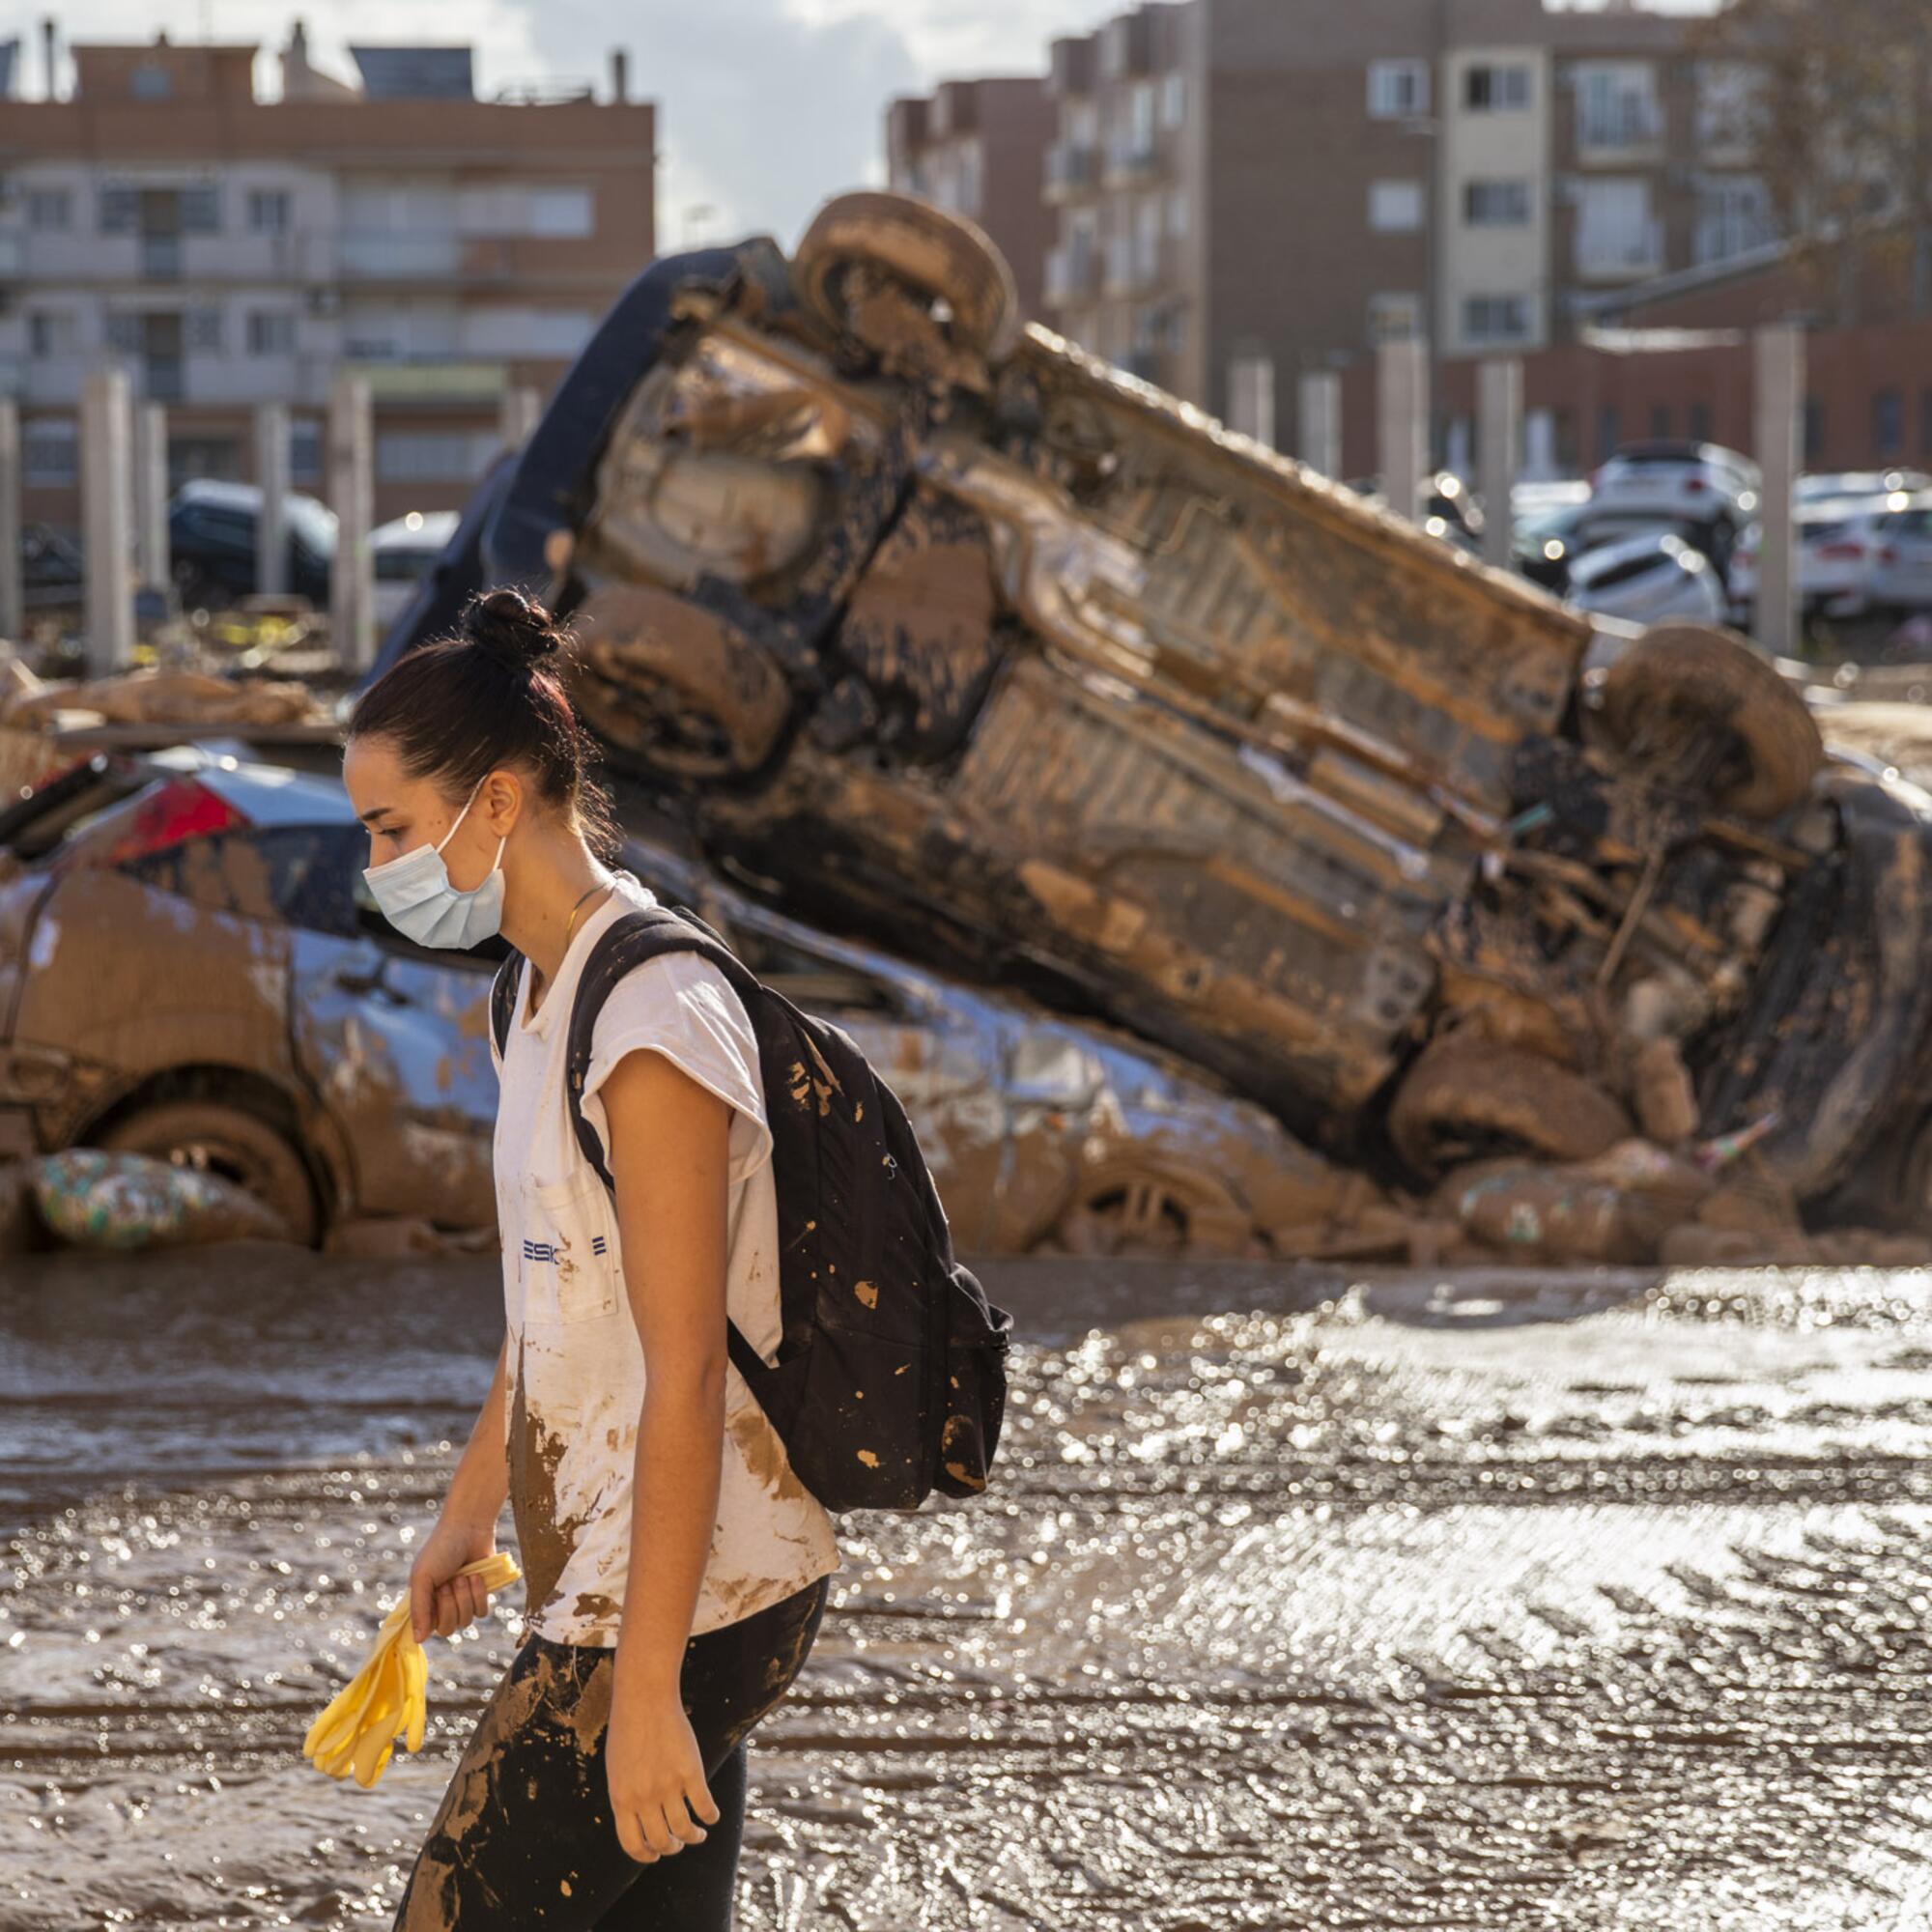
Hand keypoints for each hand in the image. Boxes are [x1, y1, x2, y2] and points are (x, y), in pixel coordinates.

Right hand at [407, 1514, 501, 1643]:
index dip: (434, 1617)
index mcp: (424, 1602)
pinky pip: (482, 1612)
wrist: (469, 1528)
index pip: (428, 1630)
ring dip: (465, 1597)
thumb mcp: (423, 1577)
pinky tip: (476, 1576)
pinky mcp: (480, 1595)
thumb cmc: (441, 1549)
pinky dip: (479, 1594)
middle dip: (451, 1605)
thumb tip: (417, 1641)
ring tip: (463, 1576)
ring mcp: (462, 1601)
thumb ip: (419, 1609)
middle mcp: (442, 1605)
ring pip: (466, 1621)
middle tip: (450, 1582)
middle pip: (448, 1629)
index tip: (436, 1594)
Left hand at [605, 1683, 720, 1863]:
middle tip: (679, 1843)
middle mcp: (643, 1798)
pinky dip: (711, 1816)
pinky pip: (704, 1806)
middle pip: (661, 1841)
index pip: (632, 1845)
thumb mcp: (617, 1769)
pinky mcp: (690, 1772)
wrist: (644, 1698)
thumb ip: (625, 1797)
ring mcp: (667, 1786)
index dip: (646, 1855)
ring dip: (694, 1837)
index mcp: (621, 1799)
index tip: (656, 1855)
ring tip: (699, 1834)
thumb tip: (638, 1822)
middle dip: (672, 1847)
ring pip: (684, 1829)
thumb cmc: (628, 1730)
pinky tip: (712, 1816)